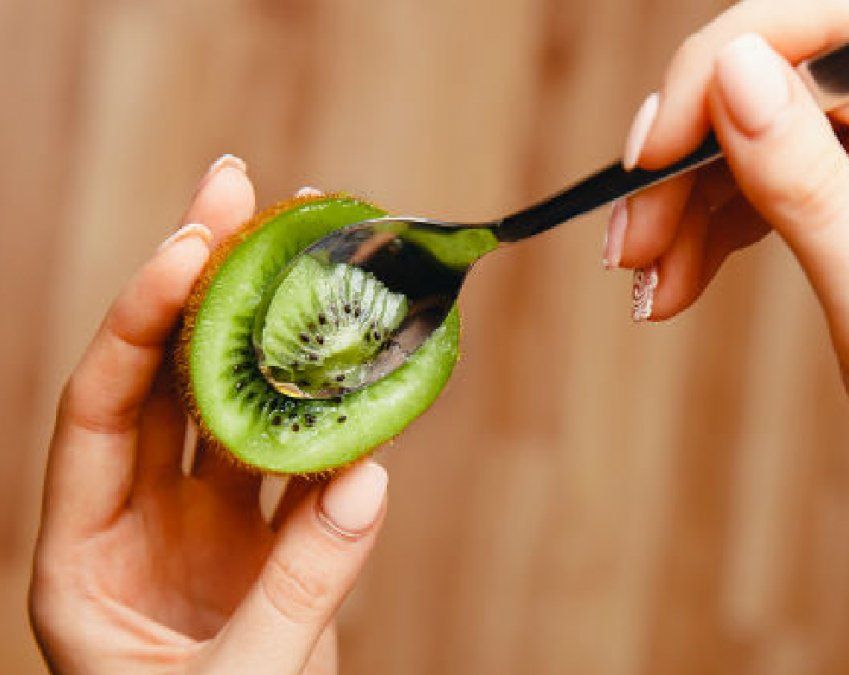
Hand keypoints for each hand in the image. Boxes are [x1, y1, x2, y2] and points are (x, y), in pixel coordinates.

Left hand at [29, 159, 387, 673]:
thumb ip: (296, 594)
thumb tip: (368, 479)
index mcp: (83, 555)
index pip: (100, 406)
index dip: (143, 318)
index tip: (191, 244)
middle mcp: (140, 521)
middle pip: (166, 377)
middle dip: (202, 278)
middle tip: (241, 186)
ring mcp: (209, 528)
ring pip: (238, 403)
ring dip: (273, 326)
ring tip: (307, 236)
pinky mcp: (271, 545)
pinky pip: (304, 460)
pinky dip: (335, 410)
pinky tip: (359, 351)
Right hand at [608, 0, 848, 638]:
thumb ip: (807, 189)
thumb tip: (734, 67)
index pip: (829, 34)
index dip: (720, 68)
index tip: (650, 159)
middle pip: (778, 78)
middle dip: (686, 153)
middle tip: (629, 245)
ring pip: (757, 132)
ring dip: (683, 202)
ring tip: (647, 285)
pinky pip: (766, 180)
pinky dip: (708, 227)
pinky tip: (675, 282)